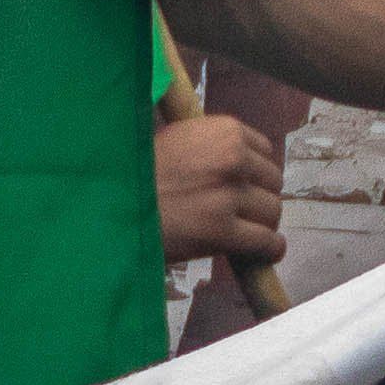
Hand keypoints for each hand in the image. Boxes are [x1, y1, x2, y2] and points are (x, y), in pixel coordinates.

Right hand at [152, 108, 288, 266]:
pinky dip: (268, 250)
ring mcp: (229, 196)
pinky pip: (265, 242)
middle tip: (239, 212)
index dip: (254, 172)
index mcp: (225, 131)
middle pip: (272, 182)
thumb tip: (242, 162)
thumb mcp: (178, 139)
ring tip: (245, 232)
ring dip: (261, 224)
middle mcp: (233, 159)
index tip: (242, 185)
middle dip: (258, 198)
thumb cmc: (138, 175)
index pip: (265, 151)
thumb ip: (212, 146)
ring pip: (271, 212)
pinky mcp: (222, 231)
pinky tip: (261, 253)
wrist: (112, 205)